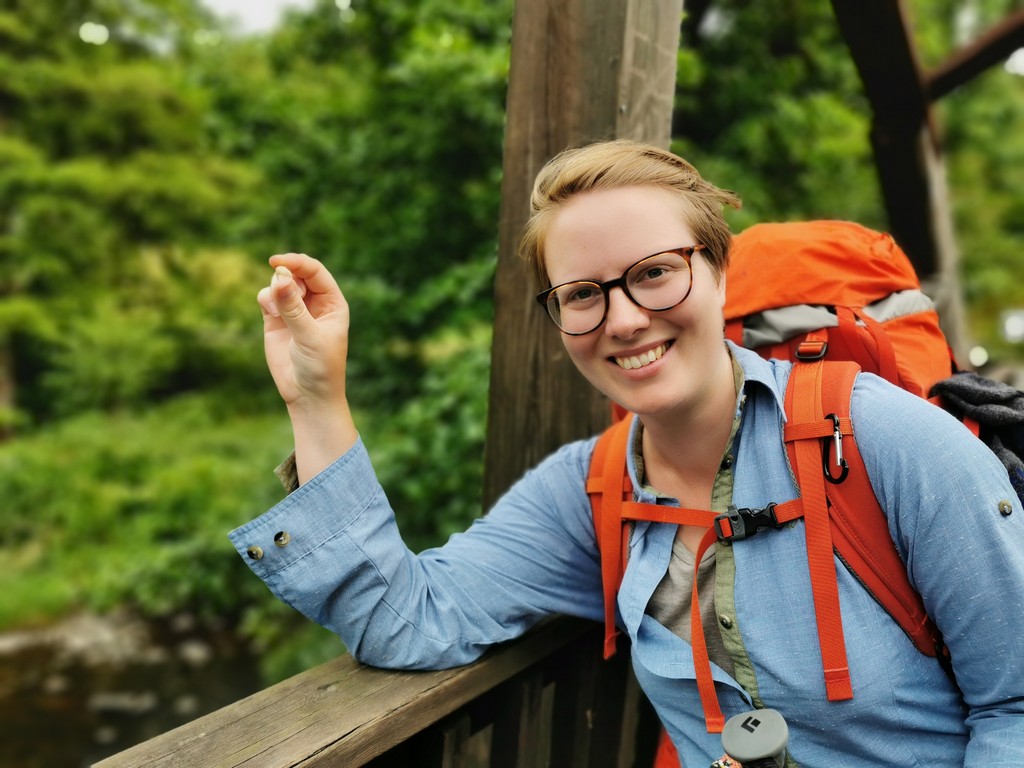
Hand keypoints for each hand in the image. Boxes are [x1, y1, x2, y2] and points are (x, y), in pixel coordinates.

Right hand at [257, 253, 356, 481]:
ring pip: (279, 282)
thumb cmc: (320, 367)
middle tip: (281, 295)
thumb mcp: (310, 336)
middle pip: (296, 273)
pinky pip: (267, 297)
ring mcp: (294, 310)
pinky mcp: (276, 320)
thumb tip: (279, 278)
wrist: (307, 395)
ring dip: (274, 289)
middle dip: (285, 277)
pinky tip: (270, 314)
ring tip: (277, 313)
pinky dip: (266, 299)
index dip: (298, 263)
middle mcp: (314, 303)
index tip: (278, 262)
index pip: (315, 272)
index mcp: (333, 303)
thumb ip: (293, 308)